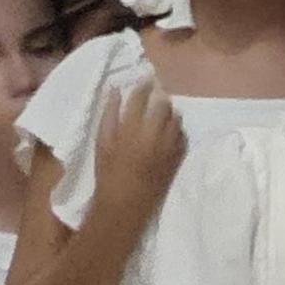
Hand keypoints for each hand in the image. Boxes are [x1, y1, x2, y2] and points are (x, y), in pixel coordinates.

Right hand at [94, 80, 184, 219]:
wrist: (126, 204)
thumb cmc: (108, 173)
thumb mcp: (102, 142)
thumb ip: (110, 114)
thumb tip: (115, 90)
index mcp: (131, 129)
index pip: (141, 97)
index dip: (144, 85)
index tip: (145, 80)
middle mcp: (153, 134)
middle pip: (164, 104)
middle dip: (159, 97)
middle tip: (155, 96)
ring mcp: (168, 146)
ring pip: (176, 118)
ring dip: (169, 112)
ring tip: (161, 114)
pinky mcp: (177, 157)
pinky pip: (182, 135)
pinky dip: (176, 129)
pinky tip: (168, 132)